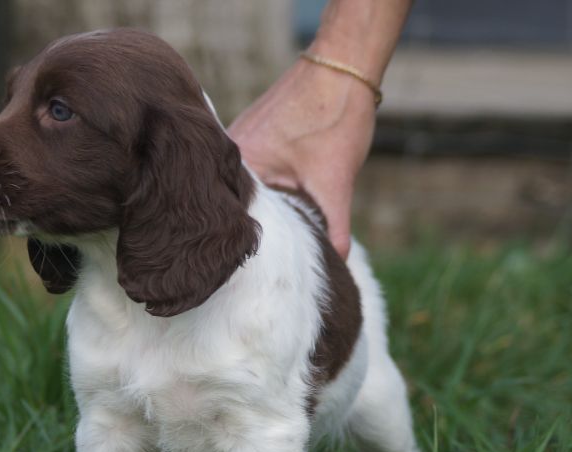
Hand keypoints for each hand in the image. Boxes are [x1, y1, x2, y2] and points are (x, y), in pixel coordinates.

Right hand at [229, 58, 376, 257]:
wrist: (343, 66)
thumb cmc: (335, 116)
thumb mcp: (336, 181)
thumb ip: (334, 227)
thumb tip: (339, 263)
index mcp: (240, 161)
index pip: (231, 214)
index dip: (243, 241)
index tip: (252, 264)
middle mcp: (229, 148)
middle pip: (234, 202)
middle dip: (252, 227)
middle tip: (261, 257)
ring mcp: (238, 138)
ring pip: (244, 187)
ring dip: (260, 207)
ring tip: (271, 234)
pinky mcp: (253, 133)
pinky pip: (251, 170)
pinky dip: (265, 187)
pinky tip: (279, 202)